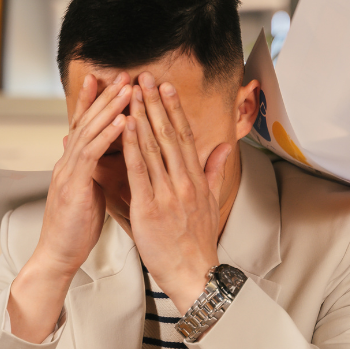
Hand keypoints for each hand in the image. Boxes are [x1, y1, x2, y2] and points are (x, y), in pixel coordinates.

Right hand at [34, 72, 131, 275]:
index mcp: (72, 164)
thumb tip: (104, 161)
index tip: (107, 80)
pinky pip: (91, 154)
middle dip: (103, 95)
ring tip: (127, 88)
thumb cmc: (76, 229)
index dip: (94, 101)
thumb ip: (93, 173)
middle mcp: (67, 162)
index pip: (84, 125)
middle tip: (120, 73)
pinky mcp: (73, 185)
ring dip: (108, 108)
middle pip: (86, 120)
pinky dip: (107, 135)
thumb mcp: (88, 194)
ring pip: (88, 131)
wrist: (57, 255)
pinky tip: (122, 121)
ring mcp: (68, 171)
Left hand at [121, 72, 231, 313]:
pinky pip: (139, 171)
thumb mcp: (212, 203)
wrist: (193, 272)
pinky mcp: (150, 207)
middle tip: (146, 77)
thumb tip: (223, 148)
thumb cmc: (198, 242)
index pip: (184, 136)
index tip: (166, 87)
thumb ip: (215, 172)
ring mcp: (168, 193)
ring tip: (133, 92)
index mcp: (196, 180)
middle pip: (169, 134)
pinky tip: (126, 126)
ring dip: (142, 116)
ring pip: (154, 147)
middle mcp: (184, 182)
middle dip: (156, 103)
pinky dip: (132, 146)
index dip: (174, 109)